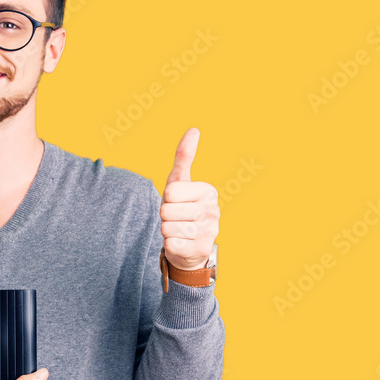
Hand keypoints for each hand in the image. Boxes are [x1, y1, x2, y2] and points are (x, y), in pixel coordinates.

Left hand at [161, 127, 219, 270]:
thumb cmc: (182, 208)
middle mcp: (213, 210)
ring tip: (178, 230)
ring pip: (168, 228)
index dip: (167, 199)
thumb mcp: (180, 183)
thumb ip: (184, 157)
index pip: (171, 192)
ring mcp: (210, 231)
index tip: (176, 203)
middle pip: (167, 210)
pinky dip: (170, 245)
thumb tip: (194, 129)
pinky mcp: (202, 250)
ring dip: (167, 230)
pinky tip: (181, 243)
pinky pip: (171, 244)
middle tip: (175, 218)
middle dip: (165, 216)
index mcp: (208, 191)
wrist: (189, 245)